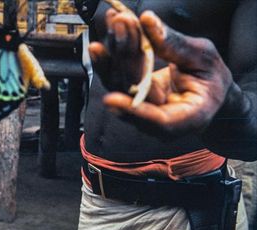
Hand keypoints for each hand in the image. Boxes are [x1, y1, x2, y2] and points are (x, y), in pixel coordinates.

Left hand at [90, 9, 233, 135]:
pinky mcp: (130, 96)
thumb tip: (147, 20)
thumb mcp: (203, 57)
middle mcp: (159, 121)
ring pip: (119, 85)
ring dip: (114, 51)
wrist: (206, 89)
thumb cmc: (211, 76)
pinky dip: (110, 55)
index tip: (111, 99)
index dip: (135, 110)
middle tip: (121, 25)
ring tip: (113, 23)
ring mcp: (142, 110)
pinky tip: (106, 34)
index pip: (159, 120)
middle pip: (133, 94)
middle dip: (125, 56)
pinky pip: (115, 78)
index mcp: (188, 119)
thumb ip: (175, 45)